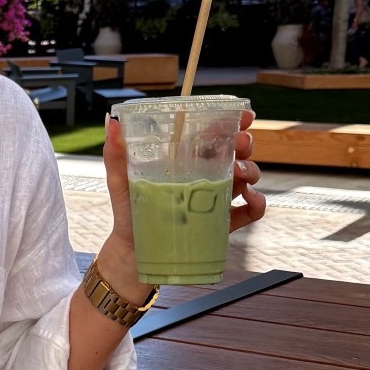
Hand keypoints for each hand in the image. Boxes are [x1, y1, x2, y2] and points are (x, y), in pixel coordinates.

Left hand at [98, 108, 265, 295]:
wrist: (135, 254)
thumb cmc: (129, 214)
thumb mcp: (120, 181)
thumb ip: (116, 153)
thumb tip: (112, 121)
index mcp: (186, 161)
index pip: (214, 135)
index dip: (232, 122)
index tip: (244, 115)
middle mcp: (206, 176)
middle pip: (236, 152)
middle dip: (245, 143)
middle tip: (241, 143)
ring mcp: (218, 199)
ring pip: (247, 177)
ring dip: (251, 170)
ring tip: (239, 173)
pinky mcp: (224, 223)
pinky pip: (251, 211)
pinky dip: (257, 203)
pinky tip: (249, 199)